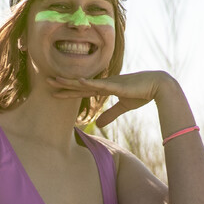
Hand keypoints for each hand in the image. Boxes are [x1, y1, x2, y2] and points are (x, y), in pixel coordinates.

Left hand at [47, 71, 173, 127]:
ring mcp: (109, 83)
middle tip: (46, 81)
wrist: (157, 86)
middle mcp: (104, 84)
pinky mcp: (116, 85)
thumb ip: (110, 114)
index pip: (82, 91)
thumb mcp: (123, 107)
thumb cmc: (141, 94)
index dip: (68, 92)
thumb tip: (98, 124)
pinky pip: (100, 84)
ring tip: (55, 79)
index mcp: (104, 89)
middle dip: (63, 83)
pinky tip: (78, 81)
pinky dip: (89, 83)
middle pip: (79, 85)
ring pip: (85, 82)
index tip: (54, 92)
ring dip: (70, 81)